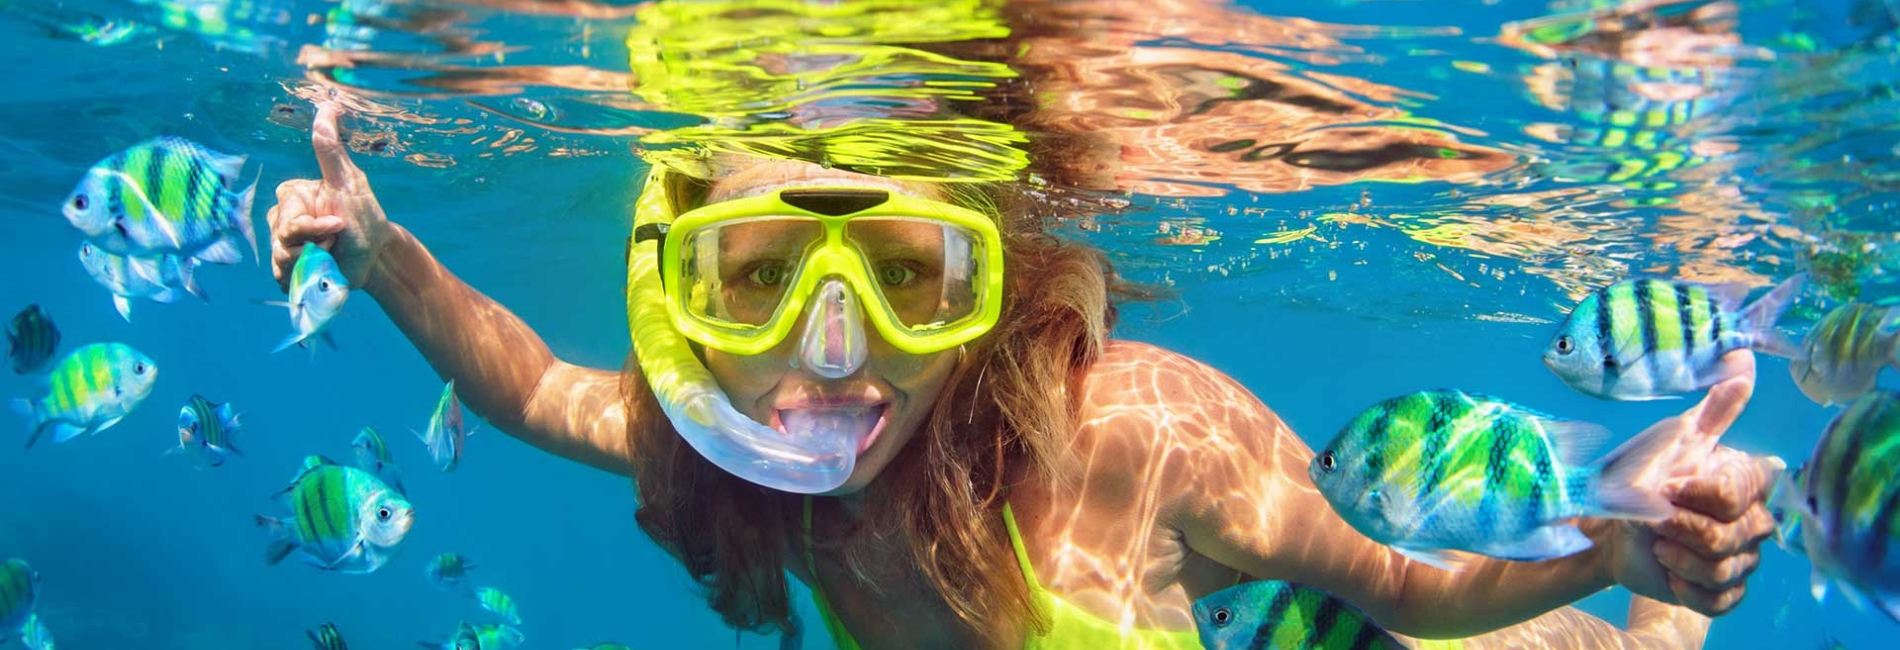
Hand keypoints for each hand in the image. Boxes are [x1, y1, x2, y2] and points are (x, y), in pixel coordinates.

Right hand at [266, 100, 394, 291]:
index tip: (339, 225)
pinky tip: (320, 272)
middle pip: (282, 243)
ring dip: (313, 265)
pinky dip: (305, 279)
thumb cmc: (366, 217)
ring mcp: (281, 244)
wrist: (375, 258)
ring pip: (282, 263)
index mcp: (292, 196)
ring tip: (330, 257)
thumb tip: (326, 107)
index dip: (314, 229)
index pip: (288, 219)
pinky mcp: (286, 269)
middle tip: (336, 242)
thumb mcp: (350, 183)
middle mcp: (280, 218)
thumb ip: (331, 150)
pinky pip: (283, 279)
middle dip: (316, 248)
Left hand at [1599, 351, 1784, 616]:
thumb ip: (1715, 408)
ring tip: (1655, 542)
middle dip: (1682, 527)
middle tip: (1653, 519)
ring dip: (1678, 556)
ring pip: (1726, 569)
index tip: (1667, 486)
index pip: (1741, 492)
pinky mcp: (1724, 594)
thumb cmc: (1638, 476)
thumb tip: (1742, 356)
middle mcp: (1755, 522)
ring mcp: (1743, 560)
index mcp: (1747, 482)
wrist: (1606, 527)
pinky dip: (1685, 586)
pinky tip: (1666, 570)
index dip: (1700, 493)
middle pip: (1734, 535)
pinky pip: (1720, 601)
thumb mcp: (1671, 438)